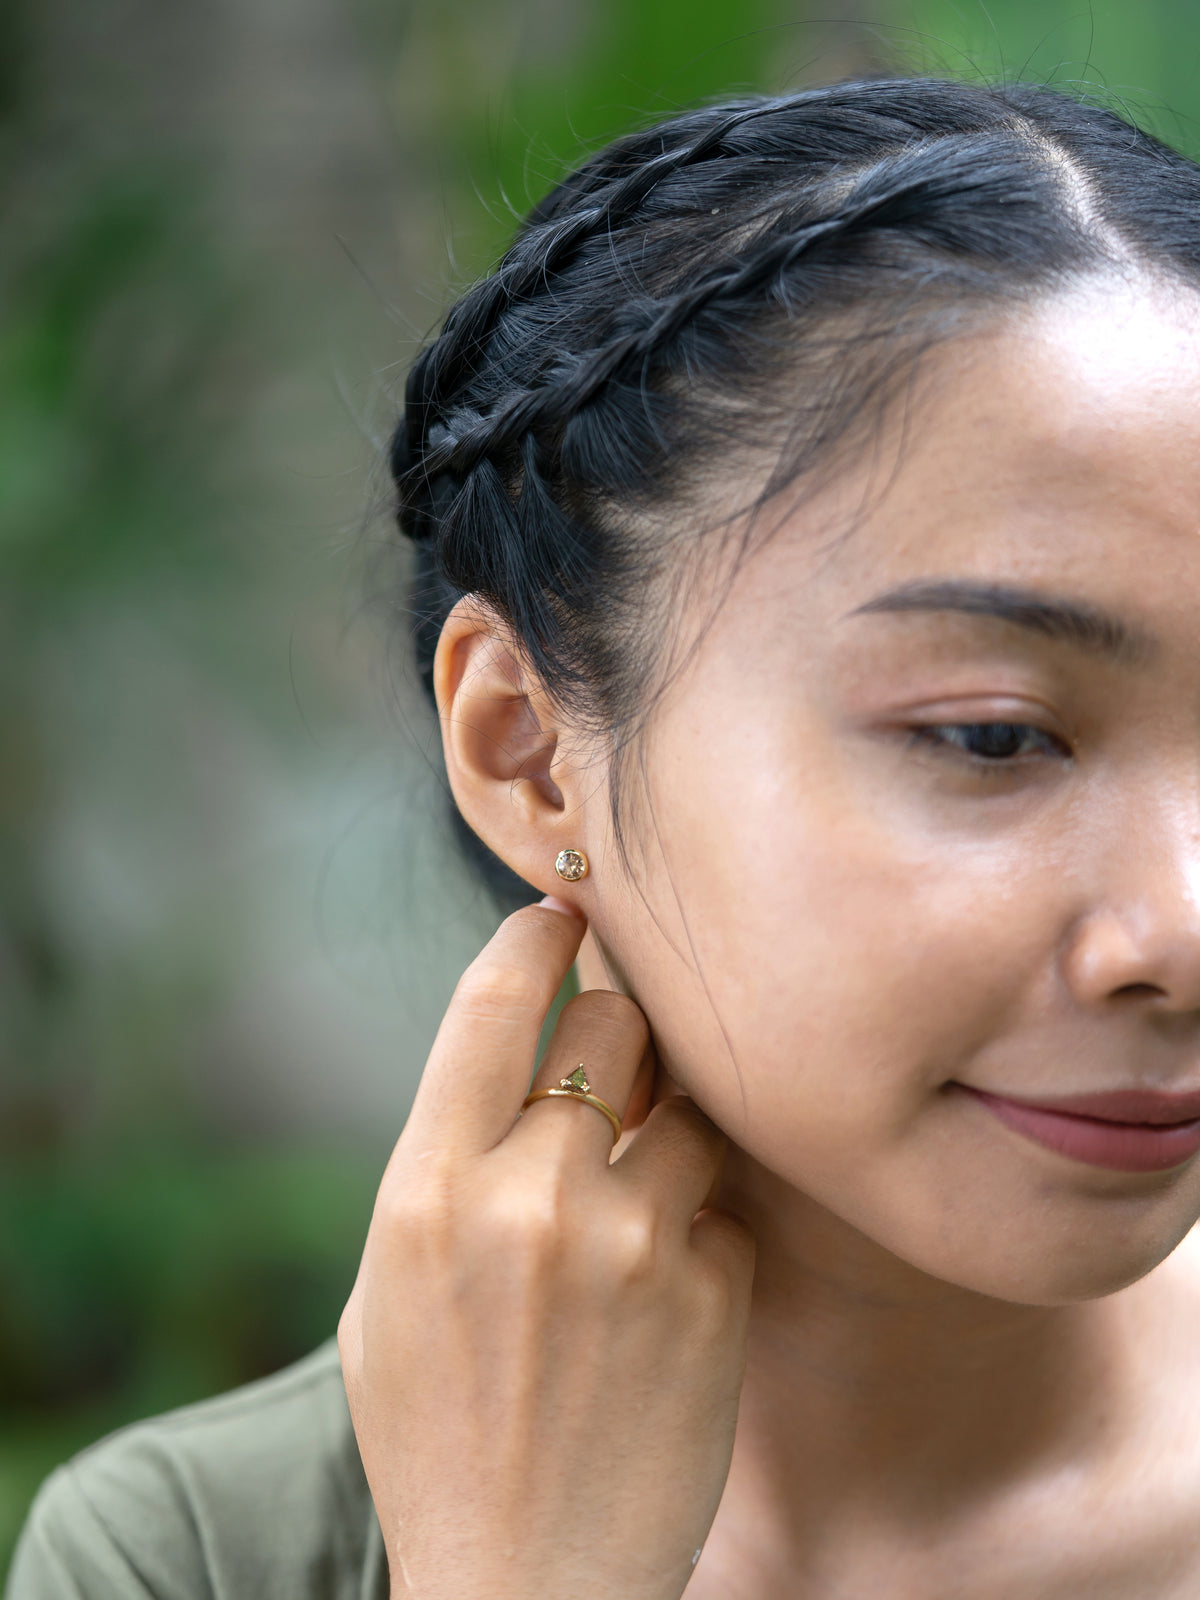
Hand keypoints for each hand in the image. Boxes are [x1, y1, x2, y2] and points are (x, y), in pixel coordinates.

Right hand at [338, 899, 754, 1599]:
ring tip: (638, 1197)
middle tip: (618, 1062)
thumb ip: (445, 1163)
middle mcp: (530, 1198)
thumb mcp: (388, 1290)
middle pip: (615, 1024)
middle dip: (620, 1028)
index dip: (533, 937)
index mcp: (426, 1191)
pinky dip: (700, 1232)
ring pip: (690, 1106)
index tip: (558, 913)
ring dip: (671, 1130)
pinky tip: (662, 1298)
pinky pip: (723, 1208)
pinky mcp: (713, 1294)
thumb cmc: (438, 1432)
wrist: (524, 1585)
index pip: (494, 1001)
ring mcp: (632, 1244)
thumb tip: (520, 1053)